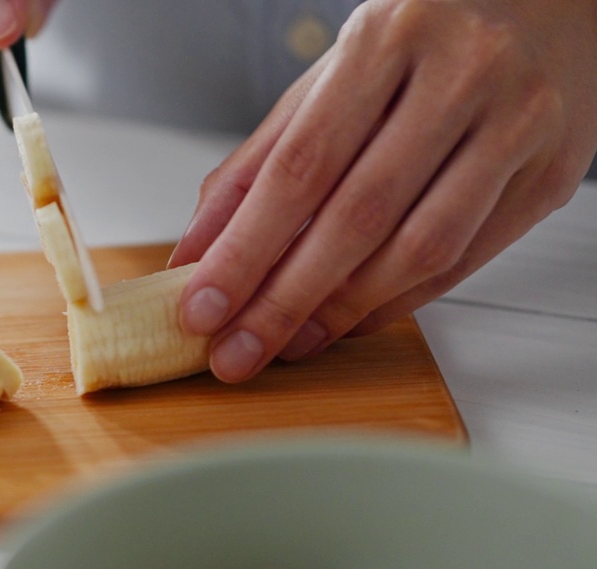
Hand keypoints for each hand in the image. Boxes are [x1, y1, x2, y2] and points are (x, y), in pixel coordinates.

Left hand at [169, 0, 596, 382]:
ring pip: (420, 250)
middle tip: (236, 352)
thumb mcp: (327, 82)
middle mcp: (463, 74)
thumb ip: (258, 164)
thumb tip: (196, 254)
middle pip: (357, 218)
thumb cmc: (420, 44)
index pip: (300, 167)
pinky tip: (347, 321)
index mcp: (387, 38)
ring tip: (286, 344)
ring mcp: (519, 124)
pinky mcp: (553, 174)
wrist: (545, 6)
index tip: (201, 308)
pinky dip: (396, 303)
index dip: (245, 250)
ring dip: (341, 312)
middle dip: (284, 300)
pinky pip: (464, 261)